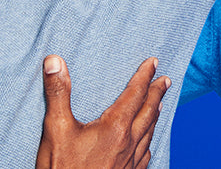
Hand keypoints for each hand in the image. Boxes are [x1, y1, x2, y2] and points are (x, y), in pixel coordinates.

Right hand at [35, 55, 168, 168]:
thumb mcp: (56, 129)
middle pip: (149, 112)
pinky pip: (145, 154)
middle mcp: (129, 144)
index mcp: (114, 128)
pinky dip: (149, 141)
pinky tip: (146, 144)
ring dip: (155, 115)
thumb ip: (58, 94)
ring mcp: (131, 162)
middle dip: (157, 94)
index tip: (154, 62)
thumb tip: (54, 62)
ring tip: (159, 105)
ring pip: (150, 133)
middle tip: (165, 80)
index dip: (144, 76)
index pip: (135, 95)